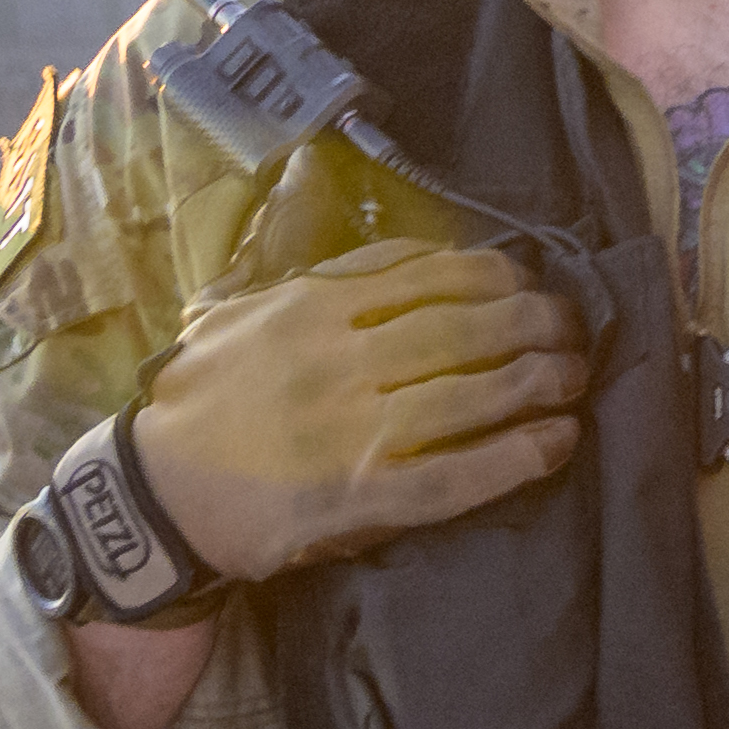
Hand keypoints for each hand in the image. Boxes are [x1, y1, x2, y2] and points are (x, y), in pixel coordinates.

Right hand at [130, 240, 588, 581]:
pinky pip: (460, 473)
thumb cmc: (200, 399)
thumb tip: (381, 231)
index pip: (425, 274)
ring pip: (473, 393)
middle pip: (464, 327)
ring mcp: (353, 430)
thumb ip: (306, 271)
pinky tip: (558, 441)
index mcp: (311, 307)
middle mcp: (339, 360)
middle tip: (573, 327)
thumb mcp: (235, 310)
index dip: (494, 275)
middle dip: (534, 322)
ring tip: (576, 376)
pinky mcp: (363, 497)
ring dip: (539, 380)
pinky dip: (518, 454)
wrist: (152, 493)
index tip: (528, 281)